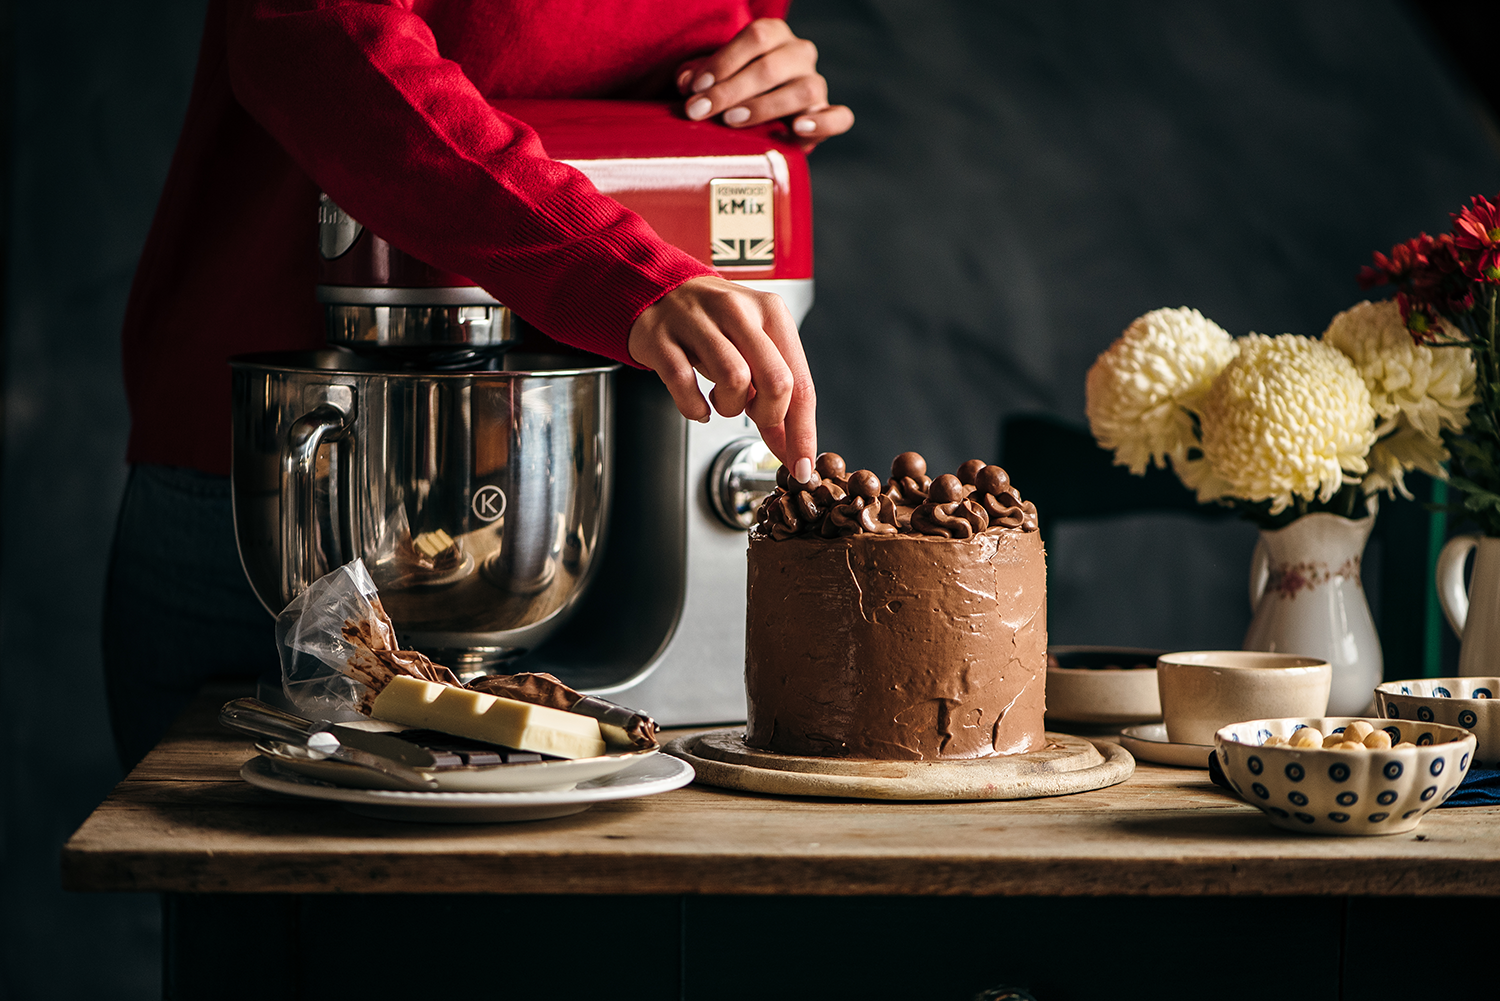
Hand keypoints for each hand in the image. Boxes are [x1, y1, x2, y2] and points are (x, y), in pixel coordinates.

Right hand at [628, 276, 816, 475]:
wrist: (658, 291)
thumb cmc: (713, 323)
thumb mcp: (752, 346)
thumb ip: (773, 393)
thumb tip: (791, 446)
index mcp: (771, 313)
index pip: (801, 382)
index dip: (803, 432)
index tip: (802, 465)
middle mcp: (738, 312)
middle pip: (777, 381)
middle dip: (770, 417)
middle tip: (756, 417)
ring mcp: (698, 322)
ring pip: (734, 379)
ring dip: (731, 407)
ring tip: (722, 401)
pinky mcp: (661, 337)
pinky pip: (684, 383)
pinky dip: (694, 407)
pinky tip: (698, 406)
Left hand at [676, 19, 853, 147]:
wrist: (762, 116)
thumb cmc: (734, 90)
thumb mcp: (714, 77)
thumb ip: (698, 76)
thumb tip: (686, 83)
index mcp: (775, 35)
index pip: (756, 37)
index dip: (724, 61)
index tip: (695, 88)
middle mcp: (800, 55)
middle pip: (772, 66)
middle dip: (731, 90)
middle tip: (701, 111)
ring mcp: (816, 84)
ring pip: (803, 90)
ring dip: (764, 107)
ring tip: (733, 121)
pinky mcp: (828, 114)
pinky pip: (839, 117)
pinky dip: (821, 123)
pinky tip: (797, 128)